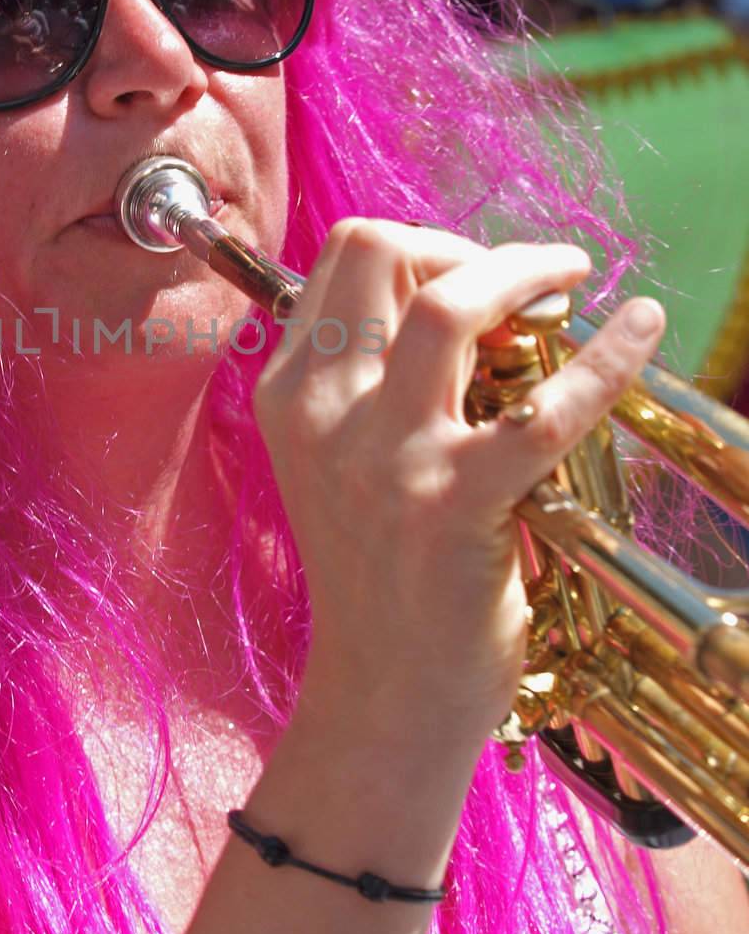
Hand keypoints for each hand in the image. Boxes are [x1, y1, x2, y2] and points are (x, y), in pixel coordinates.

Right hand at [252, 221, 665, 748]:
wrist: (383, 692)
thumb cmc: (377, 574)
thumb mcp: (336, 463)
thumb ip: (364, 382)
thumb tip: (458, 295)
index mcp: (290, 396)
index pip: (344, 256)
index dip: (423, 241)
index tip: (472, 271)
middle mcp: (323, 413)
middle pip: (381, 250)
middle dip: (466, 242)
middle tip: (524, 278)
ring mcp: (384, 459)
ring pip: (450, 305)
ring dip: (525, 271)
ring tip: (573, 278)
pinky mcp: (453, 507)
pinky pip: (543, 411)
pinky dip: (606, 360)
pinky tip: (642, 328)